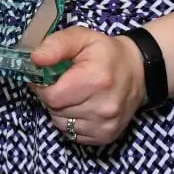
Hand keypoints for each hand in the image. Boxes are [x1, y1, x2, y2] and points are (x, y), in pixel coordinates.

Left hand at [28, 27, 146, 145]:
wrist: (137, 71)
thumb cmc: (105, 52)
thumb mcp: (81, 37)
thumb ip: (55, 45)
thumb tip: (35, 59)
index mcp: (95, 80)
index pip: (52, 96)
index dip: (42, 87)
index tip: (46, 77)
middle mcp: (103, 107)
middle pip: (55, 111)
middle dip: (51, 97)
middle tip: (61, 83)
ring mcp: (106, 125)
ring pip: (62, 125)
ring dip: (60, 111)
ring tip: (72, 95)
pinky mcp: (107, 136)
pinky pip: (74, 135)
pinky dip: (71, 122)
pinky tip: (80, 107)